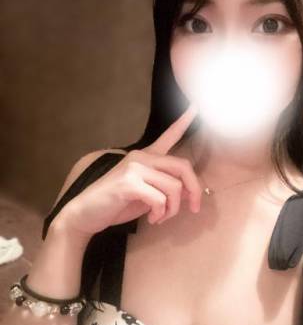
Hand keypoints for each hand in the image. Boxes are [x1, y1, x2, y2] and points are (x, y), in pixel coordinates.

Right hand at [55, 103, 202, 237]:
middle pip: (183, 166)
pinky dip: (161, 213)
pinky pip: (160, 199)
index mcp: (146, 157)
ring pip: (174, 187)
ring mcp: (134, 167)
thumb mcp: (147, 195)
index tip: (196, 105)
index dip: (184, 121)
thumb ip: (166, 189)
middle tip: (194, 208)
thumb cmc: (116, 204)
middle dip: (194, 190)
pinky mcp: (129, 182)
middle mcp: (142, 157)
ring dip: (173, 209)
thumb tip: (191, 192)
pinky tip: (152, 220)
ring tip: (161, 217)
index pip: (169, 135)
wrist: (85, 214)